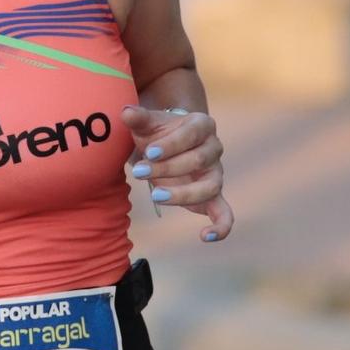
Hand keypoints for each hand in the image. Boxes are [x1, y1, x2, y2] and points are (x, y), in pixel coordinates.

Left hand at [123, 104, 233, 242]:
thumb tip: (125, 112)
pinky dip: (221, 227)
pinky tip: (205, 237)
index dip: (171, 144)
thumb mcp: (147, 124)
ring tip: (155, 195)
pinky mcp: (213, 196)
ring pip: (209, 187)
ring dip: (182, 194)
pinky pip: (224, 213)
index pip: (192, 134)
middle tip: (139, 171)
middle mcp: (214, 148)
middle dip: (167, 168)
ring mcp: (216, 173)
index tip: (149, 152)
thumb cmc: (157, 133)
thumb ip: (139, 118)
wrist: (165, 146)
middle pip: (198, 160)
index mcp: (202, 125)